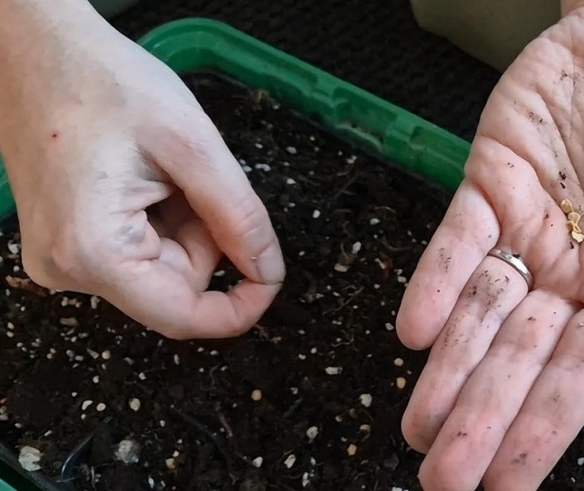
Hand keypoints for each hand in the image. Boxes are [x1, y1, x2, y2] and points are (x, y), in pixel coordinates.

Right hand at [0, 1, 283, 338]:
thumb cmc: (103, 81)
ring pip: (162, 267)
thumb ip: (238, 215)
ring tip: (161, 169)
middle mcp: (68, 269)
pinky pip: (139, 251)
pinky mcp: (67, 242)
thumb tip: (268, 271)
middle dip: (205, 238)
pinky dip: (161, 218)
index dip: (240, 306)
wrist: (37, 48)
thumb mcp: (192, 144)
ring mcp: (63, 258)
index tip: (271, 275)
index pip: (183, 318)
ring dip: (183, 224)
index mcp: (93, 253)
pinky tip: (145, 176)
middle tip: (190, 178)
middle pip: (177, 286)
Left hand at [395, 4, 583, 489]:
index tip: (507, 486)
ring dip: (448, 369)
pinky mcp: (489, 184)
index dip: (544, 430)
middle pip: (520, 358)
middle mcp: (572, 271)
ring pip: (479, 312)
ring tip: (419, 429)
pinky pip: (456, 240)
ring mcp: (527, 230)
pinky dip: (433, 280)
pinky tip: (414, 329)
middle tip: (445, 481)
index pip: (582, 375)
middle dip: (482, 419)